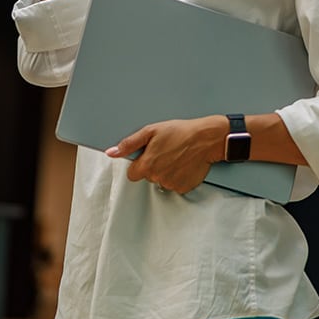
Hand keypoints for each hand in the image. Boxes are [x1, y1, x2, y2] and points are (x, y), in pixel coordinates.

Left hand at [107, 116, 226, 194]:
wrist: (207, 138)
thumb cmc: (180, 132)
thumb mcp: (151, 131)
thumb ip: (129, 144)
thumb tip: (111, 152)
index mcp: (147, 165)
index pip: (132, 174)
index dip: (139, 164)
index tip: (148, 156)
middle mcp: (158, 178)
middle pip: (148, 177)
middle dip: (154, 166)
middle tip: (166, 152)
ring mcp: (172, 184)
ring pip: (162, 181)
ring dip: (166, 171)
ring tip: (177, 156)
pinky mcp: (184, 187)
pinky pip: (176, 185)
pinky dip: (179, 176)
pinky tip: (184, 164)